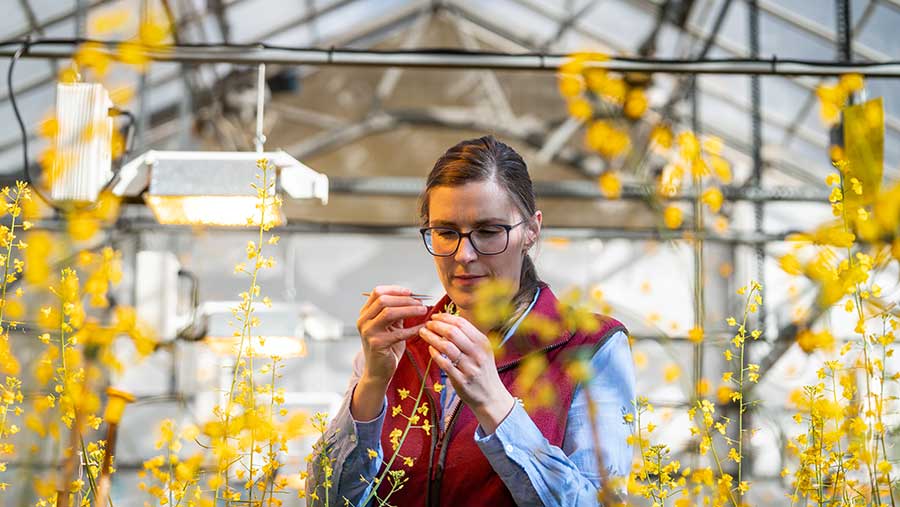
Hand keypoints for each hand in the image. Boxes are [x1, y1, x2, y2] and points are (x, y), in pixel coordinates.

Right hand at [356, 285, 428, 385]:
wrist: (378, 371)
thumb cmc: (386, 347)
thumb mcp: (390, 326)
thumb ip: (397, 312)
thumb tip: (413, 298)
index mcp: (365, 313)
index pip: (377, 292)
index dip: (395, 290)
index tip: (411, 292)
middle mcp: (363, 321)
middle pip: (383, 300)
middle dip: (404, 299)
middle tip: (420, 303)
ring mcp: (368, 332)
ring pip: (388, 312)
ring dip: (409, 309)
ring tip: (423, 310)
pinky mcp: (377, 344)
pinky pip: (399, 332)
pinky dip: (413, 329)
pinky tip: (422, 328)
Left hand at [419, 313, 514, 433]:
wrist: (491, 396)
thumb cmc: (483, 371)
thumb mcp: (482, 351)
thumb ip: (469, 337)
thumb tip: (449, 320)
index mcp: (482, 343)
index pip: (462, 323)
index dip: (446, 317)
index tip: (435, 316)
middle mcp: (478, 354)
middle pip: (453, 332)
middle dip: (437, 325)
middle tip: (427, 324)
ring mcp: (470, 368)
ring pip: (446, 347)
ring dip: (431, 337)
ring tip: (423, 333)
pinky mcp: (462, 381)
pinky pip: (444, 364)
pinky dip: (435, 354)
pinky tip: (430, 349)